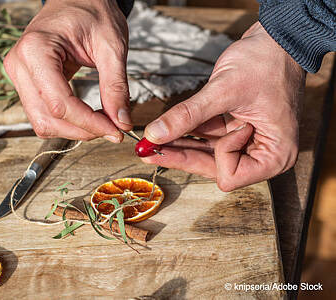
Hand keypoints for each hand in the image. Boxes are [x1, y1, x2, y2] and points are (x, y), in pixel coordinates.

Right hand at [4, 0, 131, 141]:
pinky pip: (42, 113)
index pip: (60, 104)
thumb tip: (122, 121)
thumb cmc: (92, 11)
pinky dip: (66, 121)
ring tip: (102, 123)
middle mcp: (19, 65)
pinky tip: (88, 117)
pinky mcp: (26, 82)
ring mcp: (19, 75)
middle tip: (112, 129)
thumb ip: (116, 86)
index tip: (116, 131)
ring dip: (74, 129)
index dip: (89, 123)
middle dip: (82, 130)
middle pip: (47, 118)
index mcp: (36, 50)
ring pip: (42, 121)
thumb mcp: (111, 46)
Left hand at [141, 22, 305, 191]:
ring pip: (206, 153)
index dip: (217, 157)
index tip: (216, 130)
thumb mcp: (223, 90)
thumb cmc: (266, 61)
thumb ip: (187, 115)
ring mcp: (248, 142)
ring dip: (178, 145)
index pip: (230, 176)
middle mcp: (263, 154)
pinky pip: (207, 138)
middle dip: (181, 156)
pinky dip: (187, 133)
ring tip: (147, 143)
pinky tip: (163, 131)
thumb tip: (154, 135)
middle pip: (213, 167)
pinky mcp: (235, 130)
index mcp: (275, 154)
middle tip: (146, 152)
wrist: (276, 39)